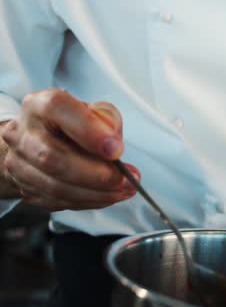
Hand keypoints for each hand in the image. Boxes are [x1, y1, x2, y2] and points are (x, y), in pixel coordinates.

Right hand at [0, 88, 139, 210]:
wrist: (44, 140)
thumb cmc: (74, 124)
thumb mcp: (96, 111)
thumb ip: (108, 122)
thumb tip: (113, 149)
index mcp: (39, 105)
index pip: (57, 109)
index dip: (88, 130)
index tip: (116, 149)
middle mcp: (22, 133)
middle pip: (53, 158)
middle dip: (96, 174)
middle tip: (126, 179)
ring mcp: (19, 164)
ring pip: (56, 186)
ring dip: (97, 193)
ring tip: (124, 190)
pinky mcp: (26, 189)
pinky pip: (58, 202)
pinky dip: (89, 201)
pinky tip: (109, 196)